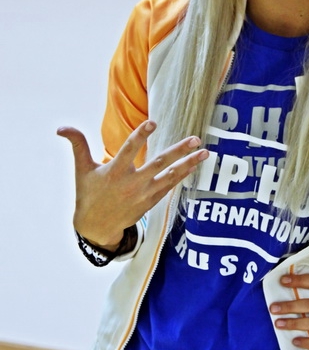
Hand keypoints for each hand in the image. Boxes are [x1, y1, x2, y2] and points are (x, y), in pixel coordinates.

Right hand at [57, 120, 207, 248]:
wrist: (96, 227)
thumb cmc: (89, 195)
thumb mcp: (81, 170)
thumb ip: (77, 145)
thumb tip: (61, 128)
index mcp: (114, 172)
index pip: (129, 150)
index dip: (140, 136)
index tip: (153, 122)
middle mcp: (132, 183)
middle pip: (158, 164)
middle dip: (178, 152)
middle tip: (195, 139)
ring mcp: (144, 194)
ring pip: (170, 177)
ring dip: (188, 164)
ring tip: (205, 153)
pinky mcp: (151, 201)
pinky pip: (170, 187)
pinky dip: (182, 176)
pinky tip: (194, 165)